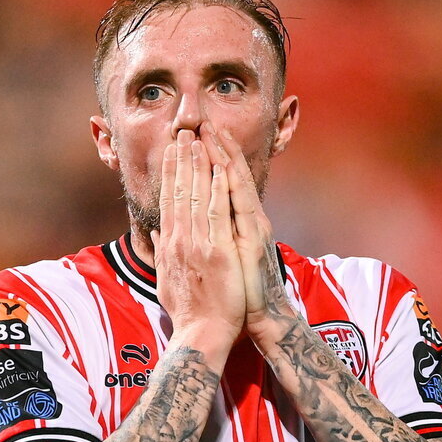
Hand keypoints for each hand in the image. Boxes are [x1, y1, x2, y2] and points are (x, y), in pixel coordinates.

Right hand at [153, 129, 245, 360]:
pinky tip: (220, 169)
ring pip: (197, 196)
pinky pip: (217, 214)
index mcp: (170, 245)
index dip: (171, 172)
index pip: (169, 200)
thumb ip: (162, 254)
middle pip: (179, 192)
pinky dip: (218, 190)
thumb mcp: (167, 280)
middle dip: (182, 160)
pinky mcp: (218, 251)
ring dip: (199, 165)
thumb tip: (155, 235)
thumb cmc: (189, 312)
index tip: (173, 150)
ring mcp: (199, 244)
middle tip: (184, 132)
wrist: (201, 335)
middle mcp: (181, 240)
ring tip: (200, 139)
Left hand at [202, 122, 292, 338]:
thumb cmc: (240, 296)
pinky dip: (231, 187)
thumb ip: (205, 242)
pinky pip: (238, 210)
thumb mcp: (222, 263)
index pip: (220, 185)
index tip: (196, 137)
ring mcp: (251, 230)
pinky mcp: (252, 242)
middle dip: (216, 149)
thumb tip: (179, 227)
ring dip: (223, 158)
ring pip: (234, 187)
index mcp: (236, 226)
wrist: (263, 319)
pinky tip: (224, 167)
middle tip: (203, 121)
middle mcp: (247, 222)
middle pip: (229, 178)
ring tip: (211, 133)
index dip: (209, 160)